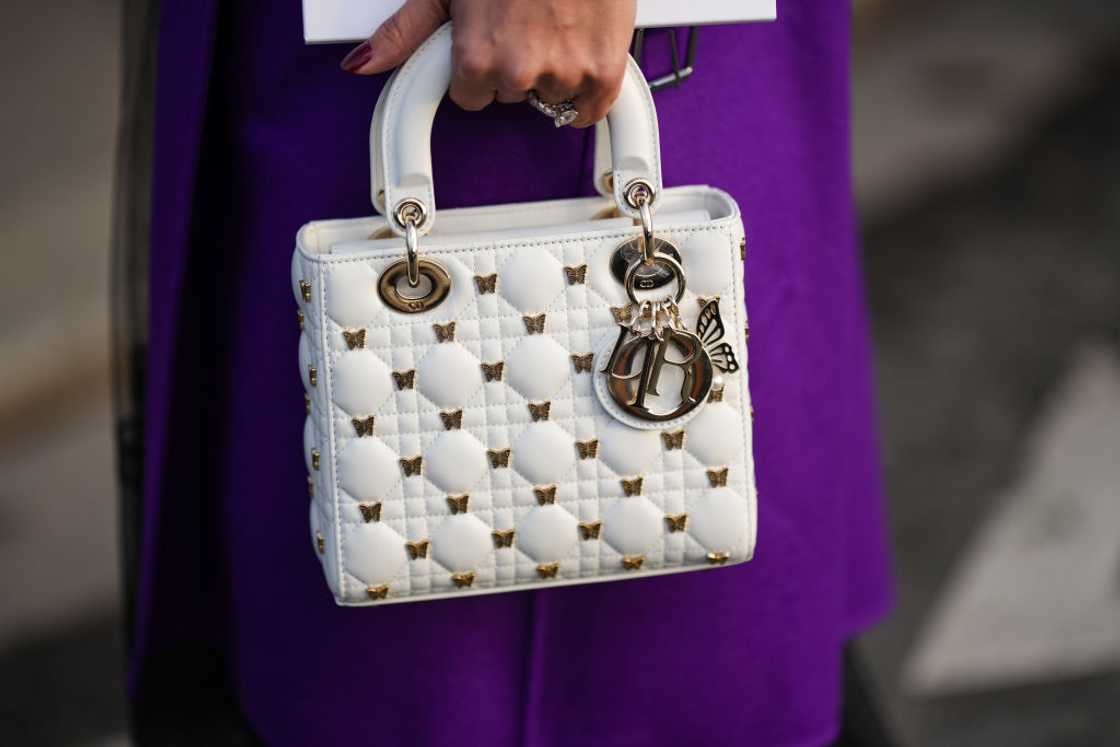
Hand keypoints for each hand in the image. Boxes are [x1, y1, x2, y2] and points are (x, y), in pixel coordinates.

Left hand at [340, 0, 636, 127]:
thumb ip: (407, 31)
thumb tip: (364, 63)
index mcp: (477, 59)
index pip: (472, 97)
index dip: (481, 67)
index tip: (493, 39)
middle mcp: (518, 74)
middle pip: (511, 95)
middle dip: (517, 65)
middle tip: (527, 20)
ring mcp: (563, 75)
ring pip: (552, 98)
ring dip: (555, 70)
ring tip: (556, 23)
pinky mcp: (602, 72)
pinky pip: (590, 110)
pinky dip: (588, 92)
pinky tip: (581, 55)